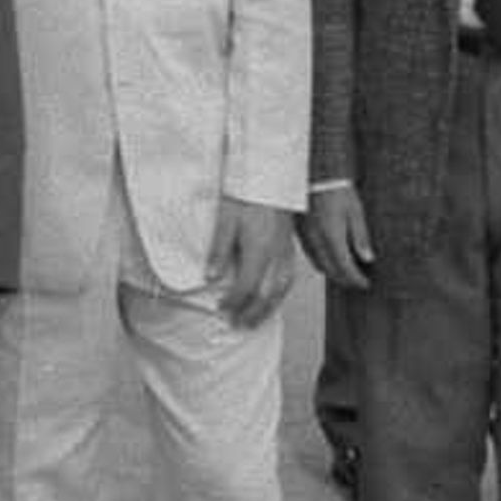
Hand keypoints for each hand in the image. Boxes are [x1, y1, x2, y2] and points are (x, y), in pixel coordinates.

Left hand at [213, 201, 299, 328]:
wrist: (269, 174)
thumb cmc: (246, 192)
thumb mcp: (225, 218)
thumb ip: (219, 249)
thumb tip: (211, 277)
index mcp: (259, 249)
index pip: (246, 286)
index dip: (234, 301)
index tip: (221, 309)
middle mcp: (276, 254)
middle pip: (266, 294)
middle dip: (251, 313)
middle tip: (238, 326)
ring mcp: (286, 251)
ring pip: (280, 289)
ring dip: (267, 308)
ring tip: (254, 320)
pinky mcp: (289, 247)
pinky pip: (288, 278)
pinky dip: (279, 294)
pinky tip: (271, 297)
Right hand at [301, 184, 374, 291]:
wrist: (316, 175)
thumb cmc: (337, 190)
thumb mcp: (356, 212)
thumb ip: (361, 237)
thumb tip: (368, 258)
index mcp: (333, 237)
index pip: (345, 268)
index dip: (356, 279)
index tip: (365, 283)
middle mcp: (317, 241)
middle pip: (331, 271)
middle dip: (345, 279)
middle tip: (357, 281)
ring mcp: (306, 238)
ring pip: (319, 265)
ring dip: (333, 272)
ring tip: (346, 271)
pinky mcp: (300, 233)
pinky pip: (311, 255)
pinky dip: (322, 262)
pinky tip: (330, 257)